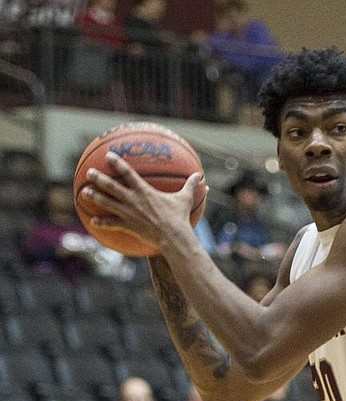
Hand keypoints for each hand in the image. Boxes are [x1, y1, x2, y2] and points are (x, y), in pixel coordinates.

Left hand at [84, 152, 205, 250]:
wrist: (174, 238)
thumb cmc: (180, 218)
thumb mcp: (185, 199)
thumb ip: (190, 186)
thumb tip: (201, 176)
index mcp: (144, 191)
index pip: (127, 172)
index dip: (117, 163)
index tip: (109, 156)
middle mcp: (133, 200)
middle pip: (111, 186)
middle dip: (98, 178)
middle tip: (89, 173)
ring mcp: (129, 214)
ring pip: (107, 204)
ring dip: (94, 197)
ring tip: (84, 193)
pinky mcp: (128, 227)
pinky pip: (112, 224)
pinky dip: (102, 223)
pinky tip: (92, 221)